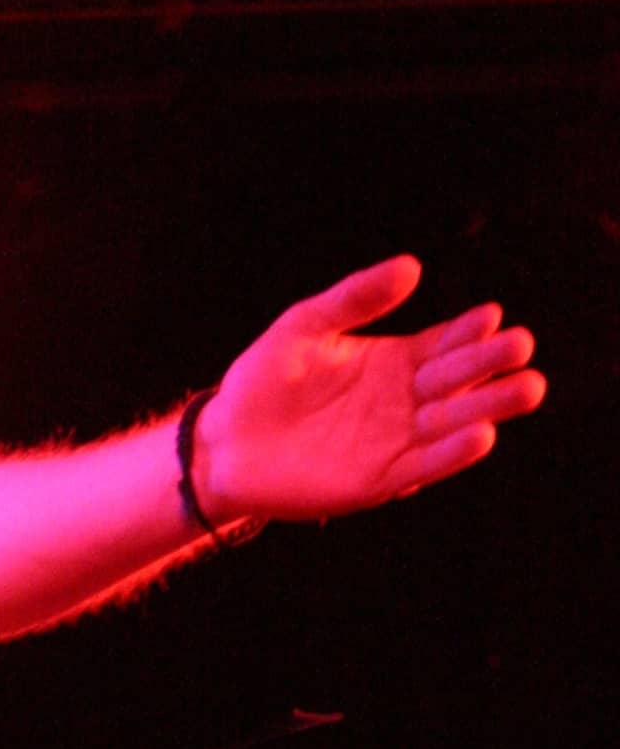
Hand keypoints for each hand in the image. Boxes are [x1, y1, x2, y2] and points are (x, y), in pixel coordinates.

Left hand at [193, 258, 545, 525]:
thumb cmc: (262, 381)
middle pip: (459, 381)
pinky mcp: (376, 481)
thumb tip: (412, 267)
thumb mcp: (306, 325)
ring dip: (489, 407)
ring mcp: (393, 442)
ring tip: (526, 387)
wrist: (222, 443)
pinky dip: (452, 454)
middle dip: (492, 364)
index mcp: (394, 361)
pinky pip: (422, 466)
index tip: (492, 316)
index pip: (445, 343)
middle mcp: (402, 402)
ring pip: (451, 424)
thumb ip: (355, 298)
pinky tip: (482, 435)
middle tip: (522, 347)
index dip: (470, 331)